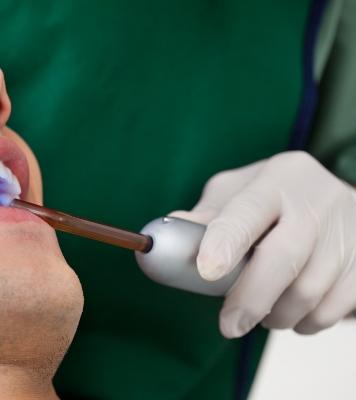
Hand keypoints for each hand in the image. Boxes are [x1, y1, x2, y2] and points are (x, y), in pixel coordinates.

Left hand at [170, 151, 355, 337]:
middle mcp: (319, 200)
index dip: (226, 242)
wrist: (337, 200)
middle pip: (283, 258)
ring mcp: (350, 231)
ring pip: (308, 291)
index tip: (207, 272)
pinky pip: (333, 310)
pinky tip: (293, 312)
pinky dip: (306, 321)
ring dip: (276, 314)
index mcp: (278, 177)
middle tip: (229, 326)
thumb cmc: (274, 197)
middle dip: (250, 298)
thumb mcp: (238, 192)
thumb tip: (167, 240)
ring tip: (260, 311)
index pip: (249, 211)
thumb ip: (206, 217)